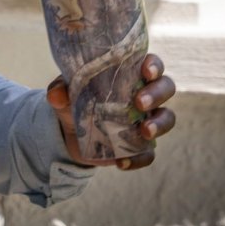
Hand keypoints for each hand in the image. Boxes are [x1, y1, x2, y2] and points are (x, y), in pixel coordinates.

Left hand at [46, 53, 175, 169]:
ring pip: (167, 118)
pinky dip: (139, 158)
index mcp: (130, 73)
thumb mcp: (63, 93)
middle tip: (140, 103)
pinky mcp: (141, 145)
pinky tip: (121, 162)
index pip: (151, 63)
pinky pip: (149, 153)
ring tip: (144, 132)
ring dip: (159, 125)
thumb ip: (59, 90)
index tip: (146, 71)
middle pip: (166, 87)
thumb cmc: (74, 100)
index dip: (154, 65)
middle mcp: (145, 93)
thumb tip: (57, 94)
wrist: (70, 134)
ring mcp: (146, 119)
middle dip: (157, 94)